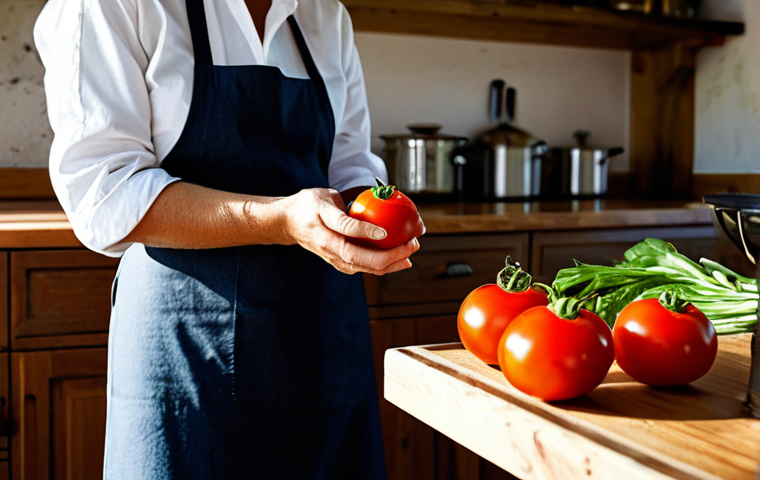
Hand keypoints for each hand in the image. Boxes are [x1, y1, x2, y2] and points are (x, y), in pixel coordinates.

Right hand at [283, 188, 419, 274]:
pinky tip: (399, 258)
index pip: (350, 239)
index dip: (371, 237)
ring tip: (411, 251)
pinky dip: (385, 265)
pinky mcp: (342, 263)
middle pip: (365, 262)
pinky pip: (366, 267)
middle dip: (393, 256)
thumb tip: (373, 212)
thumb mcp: (323, 200)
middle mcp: (333, 253)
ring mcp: (337, 261)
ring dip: (393, 263)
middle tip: (412, 244)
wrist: (288, 223)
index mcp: (327, 237)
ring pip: (368, 269)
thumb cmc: (307, 207)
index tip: (389, 232)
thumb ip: (345, 214)